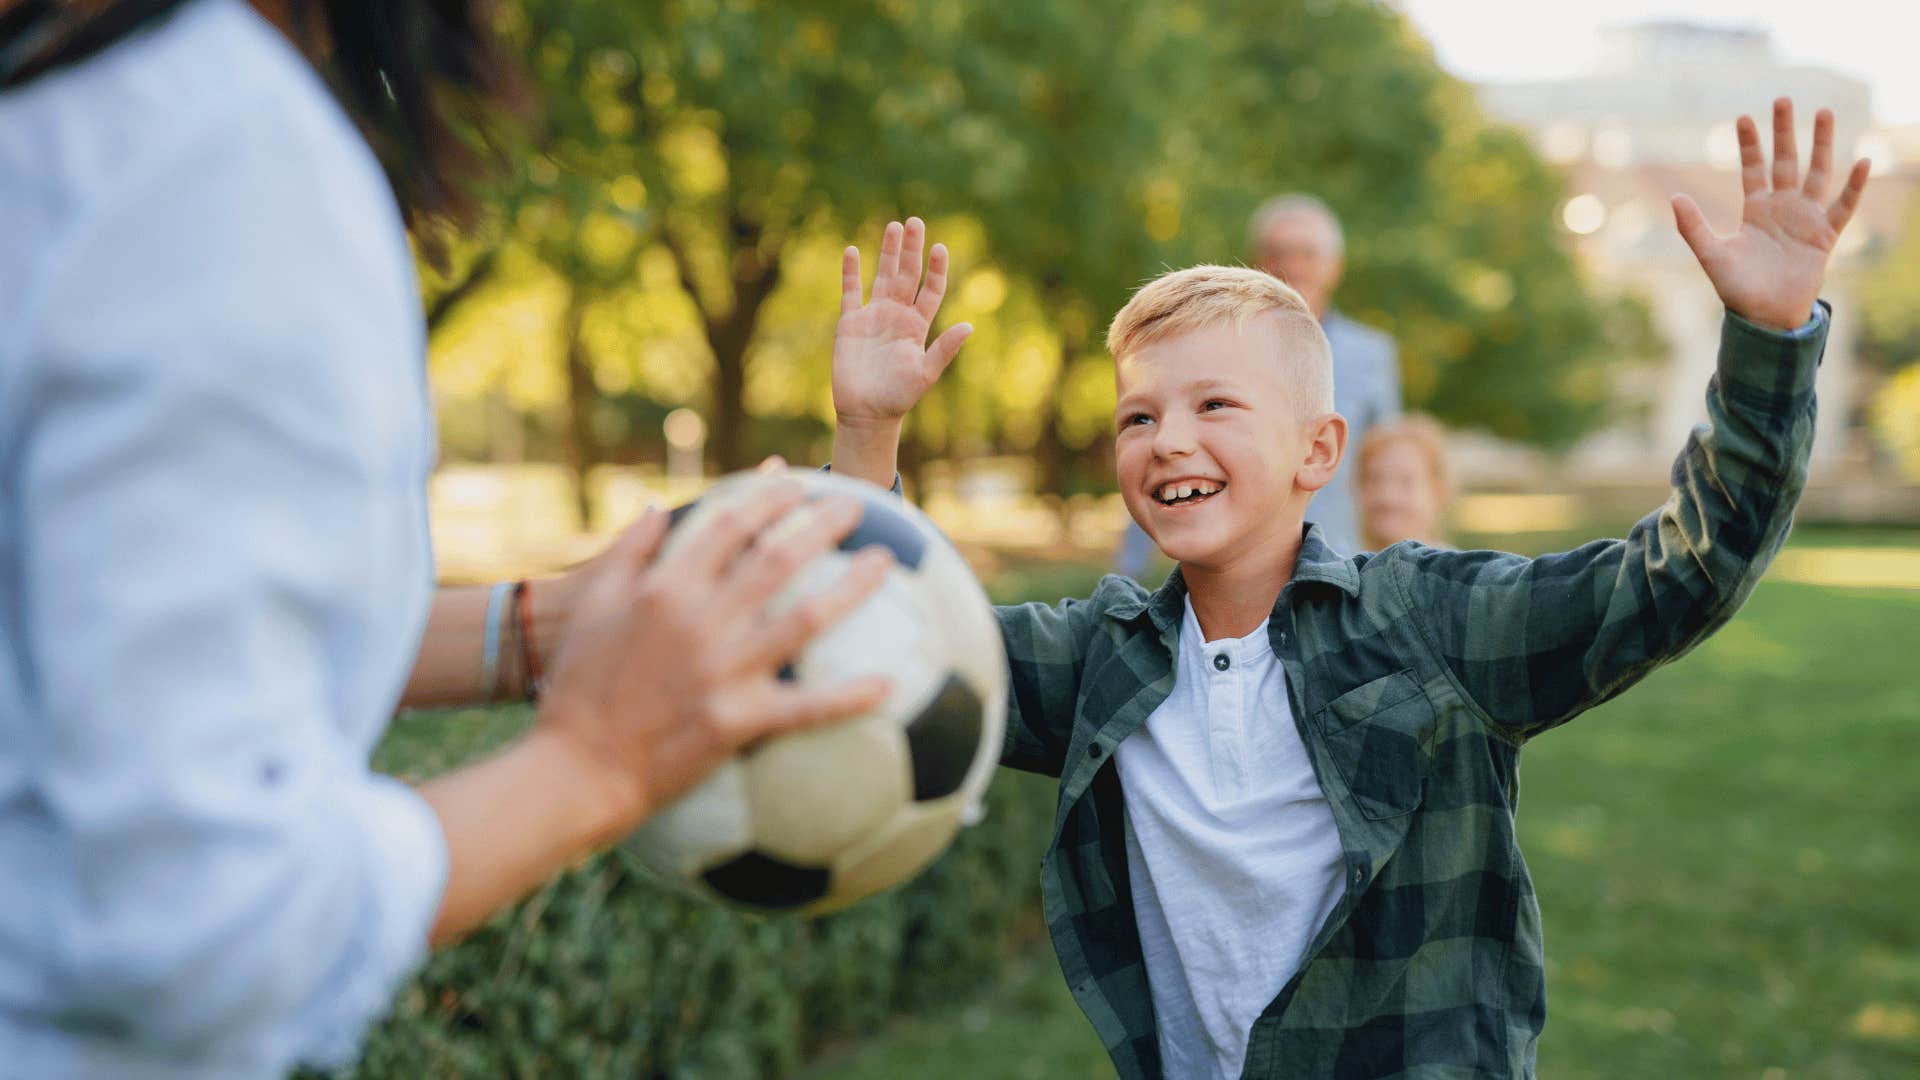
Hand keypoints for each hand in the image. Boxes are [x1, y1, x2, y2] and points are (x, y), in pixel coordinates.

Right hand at [533, 483, 892, 829]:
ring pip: (806, 617)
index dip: (769, 497)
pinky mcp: (738, 719)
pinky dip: (849, 696)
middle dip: (822, 525)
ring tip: (884, 562)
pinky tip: (887, 686)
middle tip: (856, 506)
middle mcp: (701, 620)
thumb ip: (628, 551)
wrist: (576, 769)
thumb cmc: (578, 686)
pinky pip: (806, 706)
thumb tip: (658, 507)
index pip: (729, 524)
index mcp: (665, 588)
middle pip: (778, 559)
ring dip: (852, 586)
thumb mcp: (592, 607)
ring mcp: (724, 669)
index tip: (797, 482)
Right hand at [833, 217, 971, 427]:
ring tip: (893, 226)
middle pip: (906, 275)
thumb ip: (944, 348)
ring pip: (881, 276)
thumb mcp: (926, 373)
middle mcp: (897, 315)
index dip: (936, 269)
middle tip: (915, 222)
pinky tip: (851, 251)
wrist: (866, 412)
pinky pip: (851, 292)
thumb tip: (969, 326)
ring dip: (887, 252)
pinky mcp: (850, 323)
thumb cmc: (899, 397)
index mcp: (918, 325)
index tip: (940, 248)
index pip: (931, 290)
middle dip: (911, 249)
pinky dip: (850, 272)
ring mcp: (874, 316)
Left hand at [1672, 97, 1869, 331]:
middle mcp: (1782, 208)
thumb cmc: (1737, 288)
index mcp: (1755, 210)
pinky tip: (1861, 162)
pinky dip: (1853, 186)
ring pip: (1817, 174)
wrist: (1764, 316)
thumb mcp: (1712, 254)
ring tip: (1824, 113)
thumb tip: (1674, 197)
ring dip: (1821, 145)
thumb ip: (1693, 227)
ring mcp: (1806, 219)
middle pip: (1785, 161)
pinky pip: (1843, 206)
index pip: (1753, 169)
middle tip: (1784, 100)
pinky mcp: (1825, 236)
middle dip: (1784, 132)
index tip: (1743, 117)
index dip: (1750, 144)